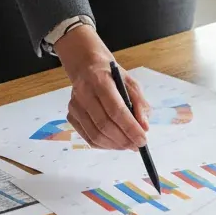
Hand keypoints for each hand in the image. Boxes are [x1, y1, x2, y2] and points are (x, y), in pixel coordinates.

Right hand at [54, 26, 149, 149]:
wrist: (87, 68)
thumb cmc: (112, 77)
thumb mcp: (130, 83)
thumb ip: (140, 103)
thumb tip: (144, 127)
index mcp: (100, 80)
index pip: (115, 109)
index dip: (130, 128)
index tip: (143, 140)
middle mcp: (84, 93)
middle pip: (104, 124)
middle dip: (124, 140)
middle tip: (137, 146)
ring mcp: (75, 105)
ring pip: (95, 134)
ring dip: (115, 145)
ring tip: (128, 145)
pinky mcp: (71, 115)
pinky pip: (88, 138)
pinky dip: (104, 145)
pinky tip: (115, 142)